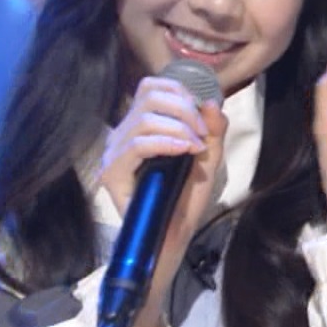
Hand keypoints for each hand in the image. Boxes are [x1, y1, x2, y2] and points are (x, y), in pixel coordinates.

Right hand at [98, 76, 227, 326]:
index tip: (202, 115)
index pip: (150, 87)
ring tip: (195, 147)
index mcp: (141, 127)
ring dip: (178, 127)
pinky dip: (164, 142)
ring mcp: (114, 154)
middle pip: (148, 97)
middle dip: (183, 109)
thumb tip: (212, 102)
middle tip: (202, 134)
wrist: (173, 239)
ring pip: (143, 119)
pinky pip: (136, 145)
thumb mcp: (208, 159)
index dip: (179, 91)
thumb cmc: (185, 200)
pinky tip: (183, 150)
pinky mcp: (112, 174)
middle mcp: (123, 135)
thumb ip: (214, 131)